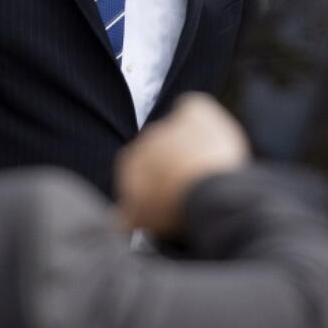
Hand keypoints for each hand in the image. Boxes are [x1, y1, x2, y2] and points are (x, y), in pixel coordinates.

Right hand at [115, 93, 249, 238]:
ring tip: (208, 167)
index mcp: (129, 163)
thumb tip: (116, 220)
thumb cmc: (174, 210)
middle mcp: (145, 140)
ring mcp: (170, 125)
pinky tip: (210, 134)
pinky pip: (194, 107)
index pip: (140, 166)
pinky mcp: (194, 112)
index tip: (170, 193)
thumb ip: (126, 215)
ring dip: (191, 145)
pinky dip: (201, 118)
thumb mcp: (142, 220)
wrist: (207, 193)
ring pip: (179, 132)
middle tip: (192, 182)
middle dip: (172, 161)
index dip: (156, 180)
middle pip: (159, 148)